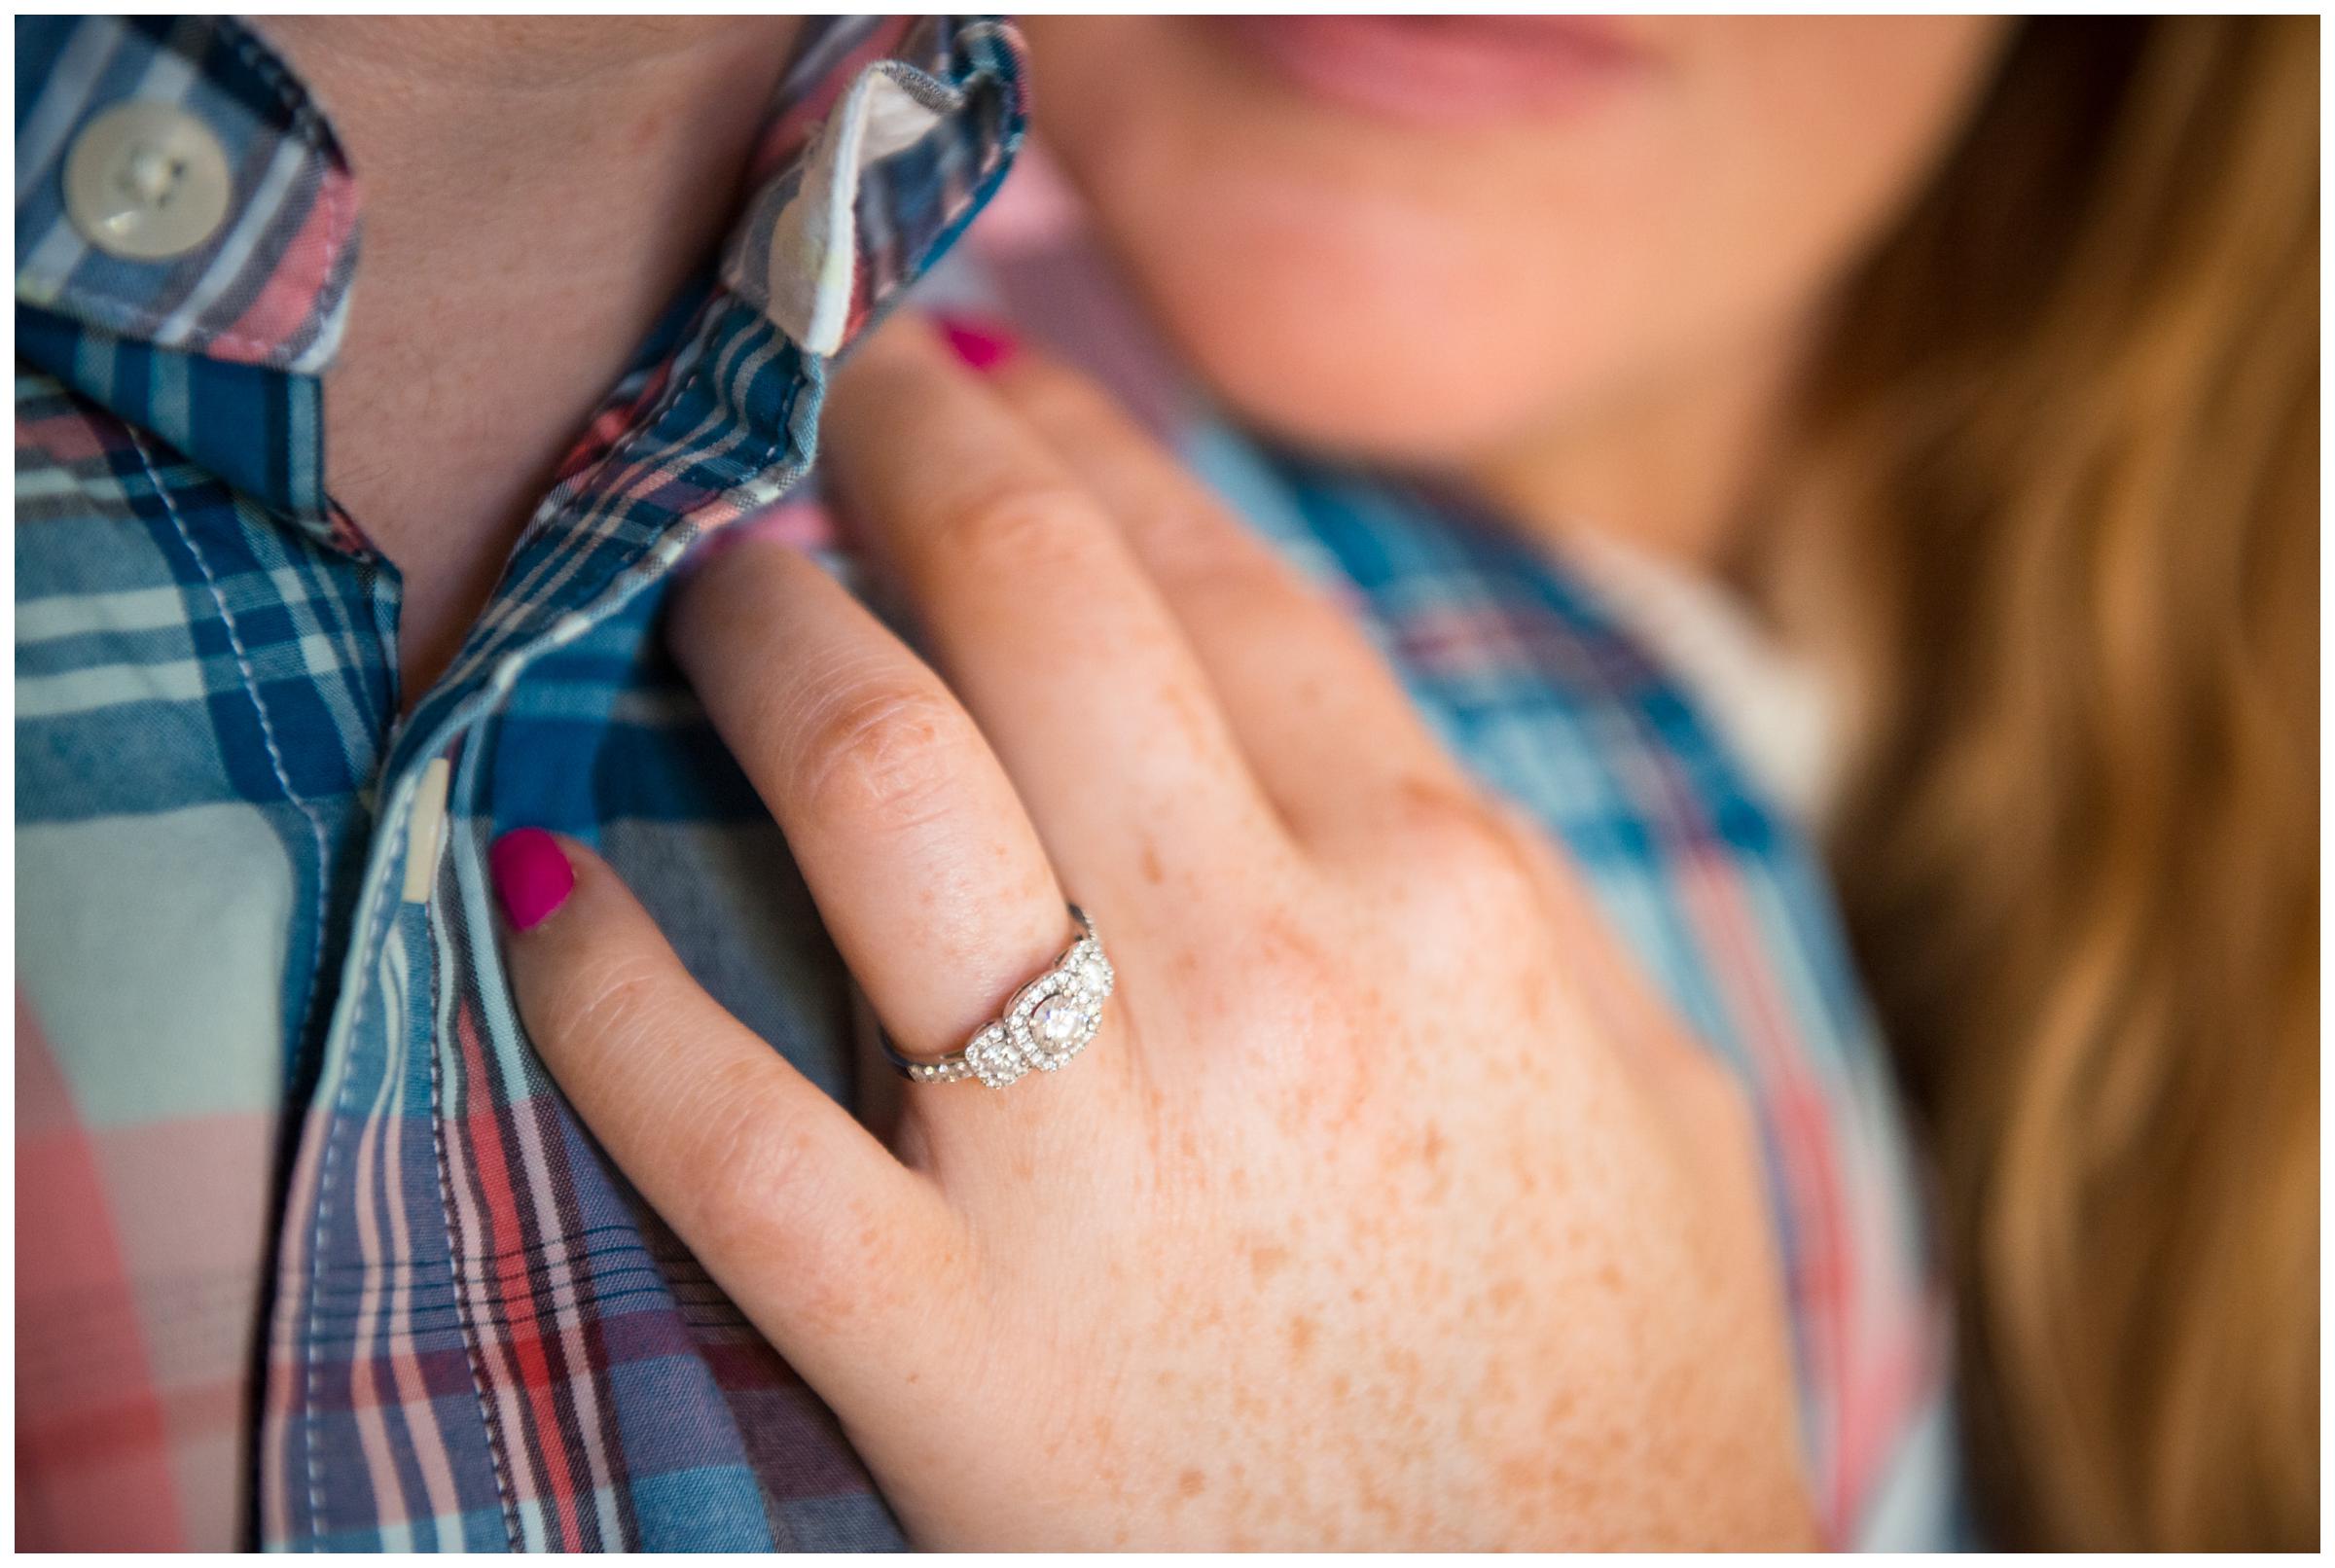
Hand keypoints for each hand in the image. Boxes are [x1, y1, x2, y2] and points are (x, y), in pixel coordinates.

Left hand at [493, 317, 1815, 1547]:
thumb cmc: (1628, 1387)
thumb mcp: (1652, 1087)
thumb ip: (1511, 881)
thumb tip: (1346, 732)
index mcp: (1446, 894)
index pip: (1223, 582)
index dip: (1087, 445)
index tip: (997, 376)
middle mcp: (1265, 977)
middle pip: (1035, 616)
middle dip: (907, 455)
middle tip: (829, 398)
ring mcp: (1090, 1161)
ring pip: (870, 786)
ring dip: (760, 640)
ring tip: (709, 588)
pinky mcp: (952, 1351)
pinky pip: (723, 1127)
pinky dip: (604, 992)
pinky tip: (542, 890)